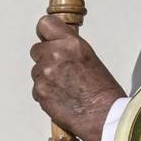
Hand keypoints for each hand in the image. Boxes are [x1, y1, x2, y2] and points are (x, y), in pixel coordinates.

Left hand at [30, 16, 125, 140]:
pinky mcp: (40, 90)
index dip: (45, 34)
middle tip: (59, 70)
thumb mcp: (88, 57)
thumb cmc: (103, 91)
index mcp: (71, 43)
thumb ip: (69, 48)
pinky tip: (61, 98)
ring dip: (45, 77)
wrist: (105, 116)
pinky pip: (36, 88)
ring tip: (65, 87)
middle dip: (44, 58)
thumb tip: (56, 47)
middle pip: (36, 49)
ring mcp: (46, 72)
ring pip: (35, 70)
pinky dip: (45, 93)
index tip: (46, 39)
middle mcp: (56, 54)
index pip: (45, 24)